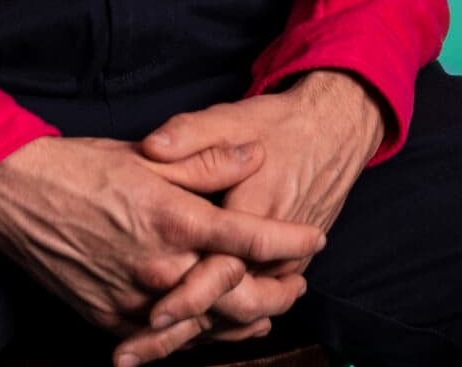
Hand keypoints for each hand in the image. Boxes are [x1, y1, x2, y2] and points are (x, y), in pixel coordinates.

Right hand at [0, 134, 324, 357]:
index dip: (289, 241)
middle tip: (299, 286)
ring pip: (202, 324)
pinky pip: (162, 338)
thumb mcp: (150, 155)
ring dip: (240, 322)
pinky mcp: (107, 317)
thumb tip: (256, 157)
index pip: (249, 237)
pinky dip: (193, 335)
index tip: (315, 238)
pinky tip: (211, 330)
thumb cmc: (82, 167)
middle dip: (275, 291)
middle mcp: (157, 267)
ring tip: (268, 315)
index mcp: (173, 219)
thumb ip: (208, 160)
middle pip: (234, 294)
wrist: (15, 195)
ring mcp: (132, 299)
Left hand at [118, 69, 389, 363]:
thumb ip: (191, 136)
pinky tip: (183, 336)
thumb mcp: (230, 118)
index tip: (154, 315)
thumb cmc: (277, 125)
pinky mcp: (287, 270)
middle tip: (128, 354)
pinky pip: (252, 308)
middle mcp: (274, 250)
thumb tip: (153, 146)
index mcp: (256, 212)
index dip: (188, 295)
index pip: (222, 268)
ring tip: (143, 353)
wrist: (334, 133)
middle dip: (177, 335)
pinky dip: (220, 326)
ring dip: (195, 337)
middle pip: (226, 307)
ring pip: (238, 315)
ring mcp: (284, 265)